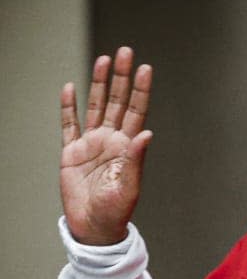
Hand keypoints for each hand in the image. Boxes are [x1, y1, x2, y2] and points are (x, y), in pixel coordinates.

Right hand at [60, 47, 152, 244]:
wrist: (93, 226)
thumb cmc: (116, 211)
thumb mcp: (129, 186)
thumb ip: (136, 160)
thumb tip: (146, 135)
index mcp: (128, 147)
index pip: (137, 111)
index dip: (140, 90)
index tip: (146, 69)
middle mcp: (111, 140)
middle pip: (117, 101)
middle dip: (121, 77)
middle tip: (125, 52)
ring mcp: (92, 144)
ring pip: (96, 106)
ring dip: (100, 83)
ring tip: (104, 60)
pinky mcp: (72, 152)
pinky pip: (69, 124)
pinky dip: (68, 106)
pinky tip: (70, 88)